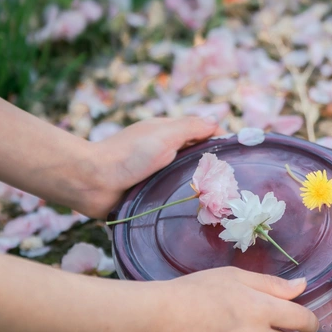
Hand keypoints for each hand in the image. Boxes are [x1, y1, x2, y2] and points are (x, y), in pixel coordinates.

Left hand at [77, 116, 222, 218]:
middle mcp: (164, 154)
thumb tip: (217, 120)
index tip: (237, 158)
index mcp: (168, 135)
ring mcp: (157, 175)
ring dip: (199, 190)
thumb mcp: (165, 134)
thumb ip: (192, 127)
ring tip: (219, 203)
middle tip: (232, 186)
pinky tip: (198, 212)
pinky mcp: (151, 195)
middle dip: (212, 169)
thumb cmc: (129, 154)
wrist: (94, 182)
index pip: (202, 136)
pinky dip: (184, 202)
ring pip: (187, 181)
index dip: (218, 144)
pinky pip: (173, 198)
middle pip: (197, 160)